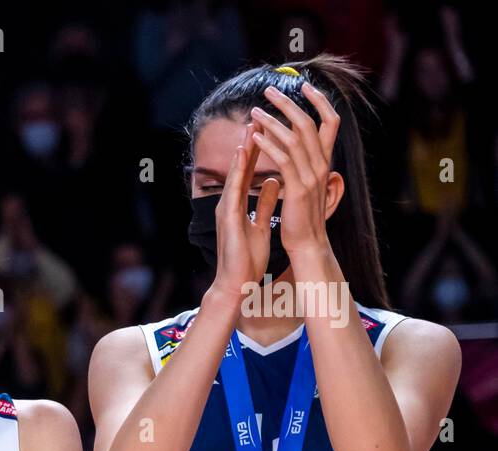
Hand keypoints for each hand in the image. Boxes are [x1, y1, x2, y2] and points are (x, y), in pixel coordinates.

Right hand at [210, 121, 278, 295]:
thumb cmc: (247, 259)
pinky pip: (235, 188)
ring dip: (245, 148)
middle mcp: (231, 203)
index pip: (251, 173)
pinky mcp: (228, 216)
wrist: (236, 283)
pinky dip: (240, 169)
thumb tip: (274, 183)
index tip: (269, 130)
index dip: (261, 151)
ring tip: (252, 126)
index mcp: (240, 206)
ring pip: (237, 172)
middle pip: (242, 167)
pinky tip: (245, 153)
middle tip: (259, 117)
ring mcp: (227, 208)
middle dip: (252, 142)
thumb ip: (265, 204)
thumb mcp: (261, 225)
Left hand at [249, 83, 339, 259]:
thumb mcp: (306, 185)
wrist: (308, 243)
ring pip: (294, 138)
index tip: (304, 86)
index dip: (319, 102)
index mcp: (324, 161)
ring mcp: (312, 175)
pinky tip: (255, 137)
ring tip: (254, 111)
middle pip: (309, 123)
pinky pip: (283, 160)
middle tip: (268, 90)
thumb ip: (304, 166)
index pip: (330, 122)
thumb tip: (297, 150)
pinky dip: (269, 145)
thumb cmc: (303, 216)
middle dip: (288, 103)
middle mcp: (322, 164)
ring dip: (273, 121)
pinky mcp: (298, 188)